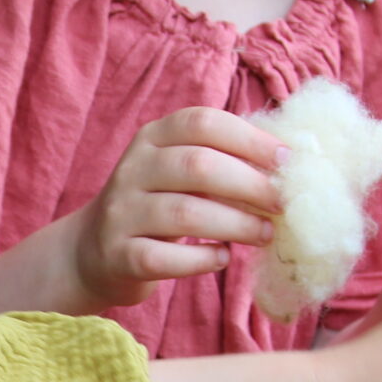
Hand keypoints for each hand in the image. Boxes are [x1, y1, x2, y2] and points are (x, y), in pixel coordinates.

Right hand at [73, 107, 281, 307]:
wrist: (92, 252)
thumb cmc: (156, 206)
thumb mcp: (177, 171)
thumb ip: (221, 160)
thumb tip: (288, 161)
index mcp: (152, 138)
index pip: (202, 123)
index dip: (250, 139)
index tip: (287, 161)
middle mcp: (132, 170)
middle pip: (198, 166)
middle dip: (250, 185)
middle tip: (281, 204)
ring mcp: (121, 213)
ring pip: (185, 213)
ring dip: (236, 224)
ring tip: (265, 234)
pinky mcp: (119, 255)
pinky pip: (166, 257)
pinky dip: (203, 259)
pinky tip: (223, 257)